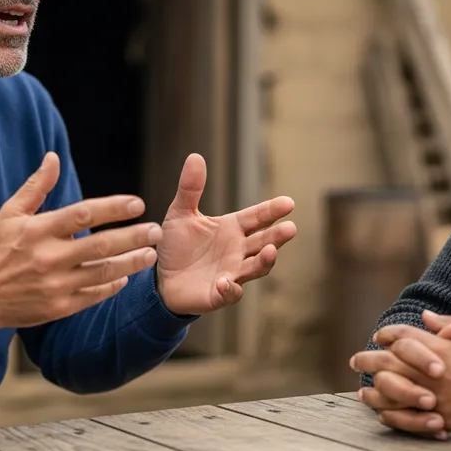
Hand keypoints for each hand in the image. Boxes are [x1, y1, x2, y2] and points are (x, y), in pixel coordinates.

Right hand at [0, 152, 161, 330]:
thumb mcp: (10, 213)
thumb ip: (36, 186)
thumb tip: (53, 157)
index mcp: (38, 230)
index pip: (82, 214)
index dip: (112, 208)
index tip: (137, 203)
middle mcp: (49, 258)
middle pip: (100, 246)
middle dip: (133, 237)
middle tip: (156, 231)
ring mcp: (55, 285)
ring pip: (103, 273)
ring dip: (131, 263)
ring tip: (150, 254)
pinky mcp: (58, 308)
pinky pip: (93, 295)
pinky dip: (112, 286)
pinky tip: (126, 277)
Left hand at [155, 153, 295, 314]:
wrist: (160, 277)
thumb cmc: (176, 244)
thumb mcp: (180, 213)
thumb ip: (190, 188)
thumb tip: (195, 156)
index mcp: (232, 228)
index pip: (257, 217)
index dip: (272, 210)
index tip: (289, 202)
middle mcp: (237, 251)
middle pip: (264, 242)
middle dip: (277, 236)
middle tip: (290, 228)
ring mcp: (231, 273)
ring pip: (255, 268)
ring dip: (264, 261)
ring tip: (270, 251)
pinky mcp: (217, 294)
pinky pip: (230, 293)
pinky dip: (231, 289)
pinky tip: (227, 282)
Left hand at [350, 312, 450, 439]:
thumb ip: (446, 324)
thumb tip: (425, 315)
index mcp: (436, 346)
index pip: (400, 335)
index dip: (386, 334)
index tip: (379, 337)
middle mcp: (427, 370)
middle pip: (386, 361)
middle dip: (366, 359)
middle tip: (355, 361)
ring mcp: (431, 394)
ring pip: (389, 391)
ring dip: (372, 391)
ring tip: (362, 392)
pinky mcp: (437, 417)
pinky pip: (405, 417)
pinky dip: (390, 416)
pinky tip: (382, 414)